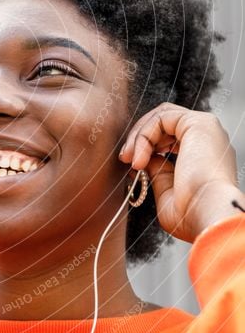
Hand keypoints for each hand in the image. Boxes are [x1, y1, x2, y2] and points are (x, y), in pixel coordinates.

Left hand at [119, 103, 243, 241]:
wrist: (207, 215)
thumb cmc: (192, 214)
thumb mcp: (167, 193)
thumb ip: (157, 172)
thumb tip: (145, 160)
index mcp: (204, 154)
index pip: (170, 135)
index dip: (146, 145)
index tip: (131, 165)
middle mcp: (207, 138)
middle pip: (164, 121)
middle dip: (139, 138)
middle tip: (125, 158)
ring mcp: (205, 128)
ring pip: (161, 117)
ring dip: (139, 137)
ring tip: (130, 160)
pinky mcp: (199, 122)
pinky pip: (162, 118)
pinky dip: (145, 135)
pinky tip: (139, 158)